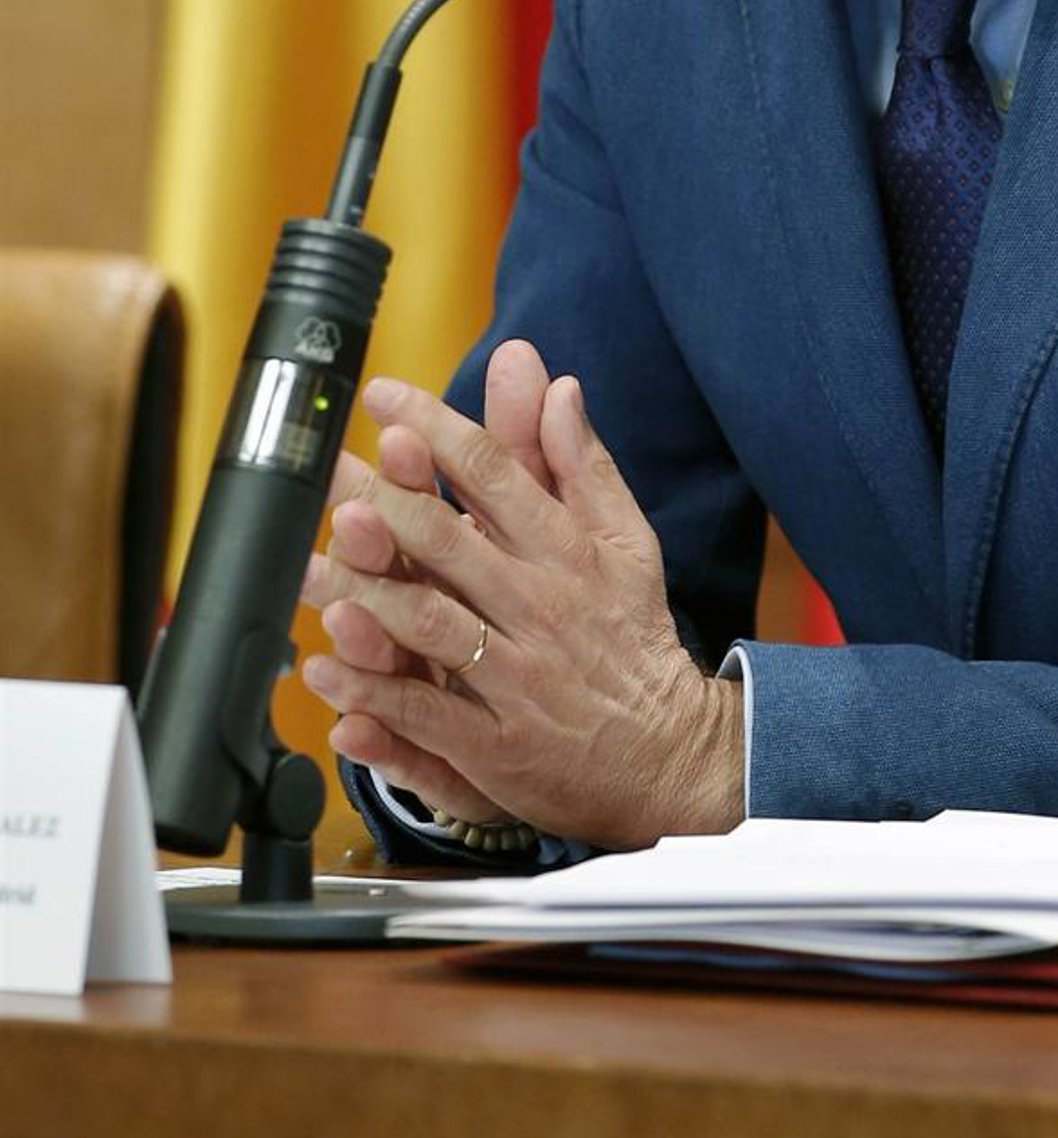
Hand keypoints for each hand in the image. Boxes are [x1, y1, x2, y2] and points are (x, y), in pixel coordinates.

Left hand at [302, 350, 744, 848]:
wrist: (670, 750)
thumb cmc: (635, 637)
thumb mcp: (626, 540)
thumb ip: (582, 464)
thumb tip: (557, 386)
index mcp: (566, 552)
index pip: (494, 474)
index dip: (434, 431)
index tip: (385, 399)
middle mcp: (539, 607)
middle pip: (447, 542)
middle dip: (381, 501)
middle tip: (328, 473)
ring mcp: (516, 678)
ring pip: (428, 625)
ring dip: (364, 592)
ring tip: (307, 565)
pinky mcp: (498, 746)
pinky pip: (428, 717)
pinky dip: (375, 696)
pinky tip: (328, 671)